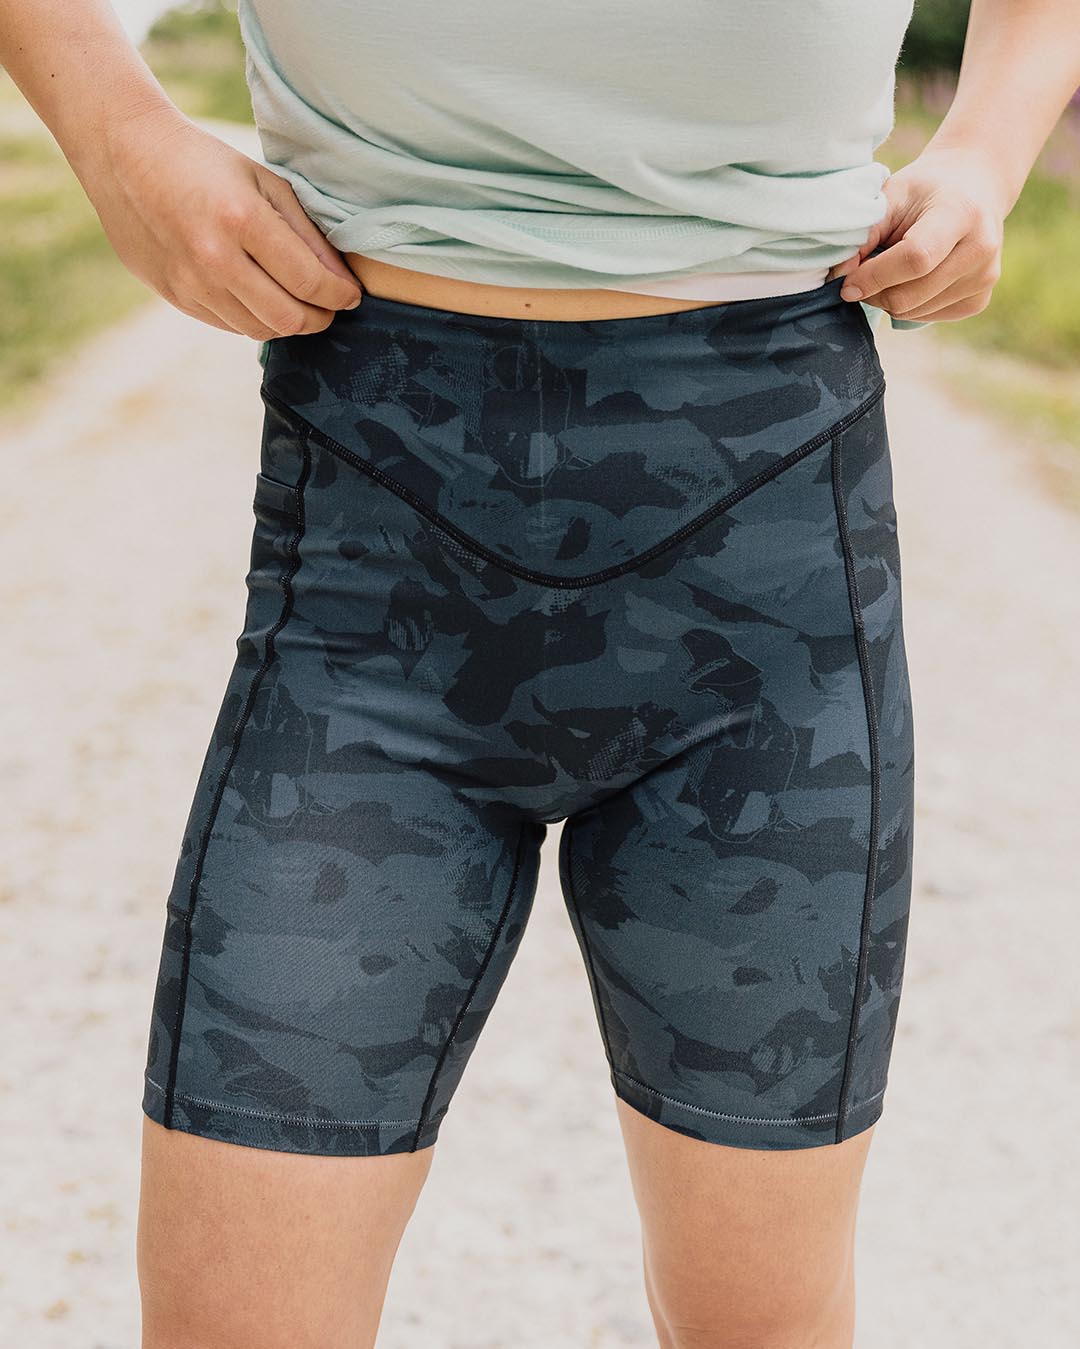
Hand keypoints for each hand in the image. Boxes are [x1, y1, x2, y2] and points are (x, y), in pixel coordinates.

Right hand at [77, 104, 362, 337]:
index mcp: (242, 219)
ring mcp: (191, 282)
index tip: (351, 295)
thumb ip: (306, 234)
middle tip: (330, 307)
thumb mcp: (264, 182)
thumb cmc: (206, 164)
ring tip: (298, 303)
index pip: (309, 282)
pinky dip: (256, 319)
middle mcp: (214, 257)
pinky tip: (262, 298)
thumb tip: (341, 282)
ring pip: (260, 329)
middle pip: (289, 318)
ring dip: (288, 323)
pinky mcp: (176, 295)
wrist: (125, 156)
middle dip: (320, 319)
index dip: (340, 296)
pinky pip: (231, 325)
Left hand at [824, 144, 1008, 321]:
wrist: (975, 186)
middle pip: (910, 296)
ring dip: (888, 299)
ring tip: (890, 270)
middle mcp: (980, 248)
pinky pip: (927, 317)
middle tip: (861, 278)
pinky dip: (908, 305)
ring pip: (913, 312)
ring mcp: (984, 278)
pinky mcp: (979, 299)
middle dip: (874, 293)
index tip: (846, 283)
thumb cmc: (926, 190)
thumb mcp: (893, 195)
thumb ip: (864, 233)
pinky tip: (912, 279)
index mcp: (960, 213)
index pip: (915, 259)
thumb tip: (839, 275)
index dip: (874, 276)